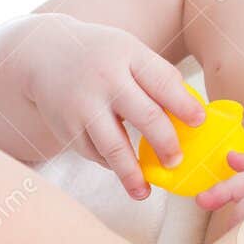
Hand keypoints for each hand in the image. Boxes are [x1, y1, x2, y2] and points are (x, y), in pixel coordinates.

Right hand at [20, 15, 205, 199]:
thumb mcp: (128, 51)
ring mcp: (84, 104)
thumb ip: (156, 77)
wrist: (43, 53)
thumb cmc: (101, 55)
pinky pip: (94, 153)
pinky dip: (110, 164)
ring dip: (132, 173)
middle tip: (177, 161)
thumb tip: (192, 114)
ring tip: (144, 192)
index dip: (185, 105)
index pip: (163, 82)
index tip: (199, 122)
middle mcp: (106, 79)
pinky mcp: (67, 126)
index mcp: (128, 55)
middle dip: (167, 143)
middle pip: (146, 117)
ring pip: (114, 147)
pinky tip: (120, 169)